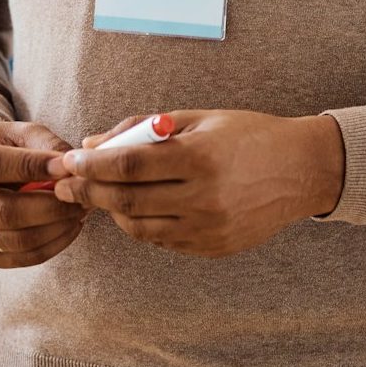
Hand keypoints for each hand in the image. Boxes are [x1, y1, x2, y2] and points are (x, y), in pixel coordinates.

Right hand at [0, 121, 84, 268]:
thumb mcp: (15, 132)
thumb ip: (42, 143)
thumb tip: (69, 164)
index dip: (31, 166)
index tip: (66, 165)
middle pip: (3, 211)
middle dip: (50, 205)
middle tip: (81, 194)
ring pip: (13, 240)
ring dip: (54, 227)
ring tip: (80, 210)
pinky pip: (18, 258)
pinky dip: (50, 245)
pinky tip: (70, 227)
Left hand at [53, 109, 344, 257]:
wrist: (300, 169)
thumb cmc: (248, 133)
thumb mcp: (200, 118)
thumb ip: (146, 128)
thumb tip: (96, 142)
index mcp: (199, 157)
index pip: (129, 166)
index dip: (92, 165)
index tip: (69, 160)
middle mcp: (203, 197)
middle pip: (126, 201)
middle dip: (89, 192)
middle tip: (64, 184)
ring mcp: (208, 228)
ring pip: (139, 226)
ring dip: (111, 210)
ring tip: (98, 193)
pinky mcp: (213, 248)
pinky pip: (162, 239)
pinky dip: (140, 223)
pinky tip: (134, 207)